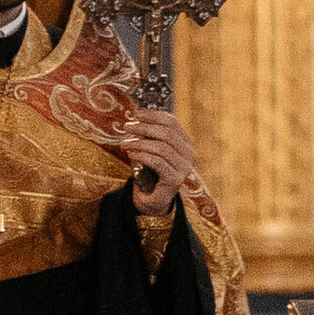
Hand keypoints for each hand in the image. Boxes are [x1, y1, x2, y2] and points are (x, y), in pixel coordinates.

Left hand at [118, 105, 198, 219]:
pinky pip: (157, 161)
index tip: (136, 113)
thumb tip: (137, 116)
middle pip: (166, 133)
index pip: (172, 122)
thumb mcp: (151, 150)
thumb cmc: (150, 173)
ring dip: (139, 143)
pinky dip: (141, 155)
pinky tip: (131, 154)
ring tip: (124, 143)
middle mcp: (189, 155)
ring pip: (161, 147)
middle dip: (144, 127)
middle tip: (126, 127)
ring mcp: (184, 168)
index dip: (153, 115)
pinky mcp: (174, 179)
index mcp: (185, 144)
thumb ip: (150, 135)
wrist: (152, 202)